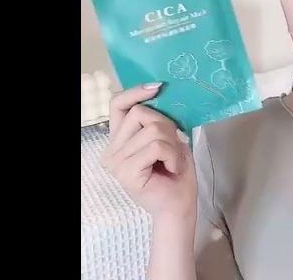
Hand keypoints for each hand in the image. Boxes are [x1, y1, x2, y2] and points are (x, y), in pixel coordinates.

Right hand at [101, 83, 196, 223]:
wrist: (180, 205)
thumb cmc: (176, 173)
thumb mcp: (168, 138)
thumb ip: (157, 119)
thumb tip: (158, 92)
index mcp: (120, 139)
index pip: (117, 105)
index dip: (135, 92)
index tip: (157, 87)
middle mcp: (112, 149)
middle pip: (140, 113)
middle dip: (166, 125)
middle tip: (175, 146)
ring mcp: (116, 161)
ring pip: (151, 130)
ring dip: (172, 144)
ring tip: (174, 161)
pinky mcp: (126, 172)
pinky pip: (156, 146)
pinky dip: (172, 155)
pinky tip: (172, 168)